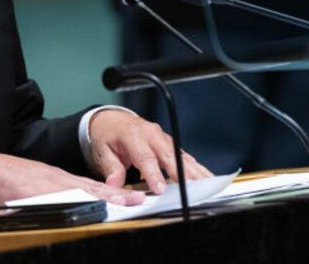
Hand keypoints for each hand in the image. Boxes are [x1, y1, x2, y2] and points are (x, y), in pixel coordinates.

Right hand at [0, 151, 145, 206]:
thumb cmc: (6, 179)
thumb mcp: (37, 185)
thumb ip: (54, 194)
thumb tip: (70, 207)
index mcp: (60, 180)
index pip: (93, 187)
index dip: (114, 193)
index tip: (133, 197)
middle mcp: (58, 181)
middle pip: (94, 188)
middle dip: (118, 195)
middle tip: (138, 200)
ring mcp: (48, 185)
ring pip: (82, 191)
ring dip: (104, 198)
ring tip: (124, 202)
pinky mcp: (36, 191)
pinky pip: (60, 197)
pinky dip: (76, 201)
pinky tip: (89, 205)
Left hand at [88, 110, 213, 194]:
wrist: (111, 120)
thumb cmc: (108, 135)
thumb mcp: (102, 151)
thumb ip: (111, 169)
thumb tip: (114, 184)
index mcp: (133, 135)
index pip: (145, 157)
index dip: (154, 174)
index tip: (160, 189)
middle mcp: (151, 135)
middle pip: (169, 155)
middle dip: (182, 172)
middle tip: (192, 187)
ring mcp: (163, 138)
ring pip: (181, 156)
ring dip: (194, 170)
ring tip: (206, 184)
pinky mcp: (169, 144)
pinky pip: (184, 156)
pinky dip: (195, 167)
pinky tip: (206, 176)